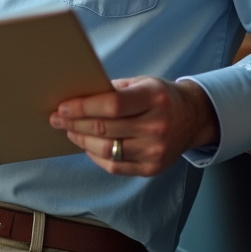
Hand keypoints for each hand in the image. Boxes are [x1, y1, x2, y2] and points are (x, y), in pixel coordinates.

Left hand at [49, 77, 219, 176]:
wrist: (193, 117)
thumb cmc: (160, 96)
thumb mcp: (141, 83)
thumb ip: (112, 90)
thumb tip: (76, 97)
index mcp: (154, 98)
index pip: (111, 105)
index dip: (83, 107)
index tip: (62, 107)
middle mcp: (157, 126)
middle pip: (105, 128)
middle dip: (74, 123)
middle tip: (57, 119)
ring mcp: (156, 150)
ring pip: (107, 150)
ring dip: (81, 141)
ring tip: (70, 131)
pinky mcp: (153, 168)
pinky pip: (115, 166)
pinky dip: (95, 156)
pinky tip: (86, 146)